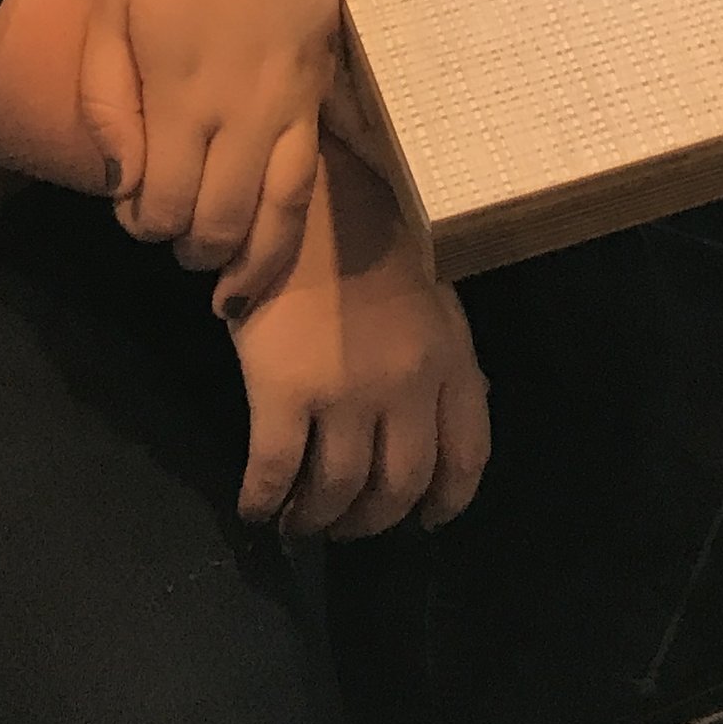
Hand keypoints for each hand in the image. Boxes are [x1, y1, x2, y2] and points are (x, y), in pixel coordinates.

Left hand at [79, 0, 343, 312]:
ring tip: (225, 278)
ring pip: (279, 213)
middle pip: (220, 221)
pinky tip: (273, 240)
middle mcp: (243, 109)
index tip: (130, 208)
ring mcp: (291, 100)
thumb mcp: (110, 4)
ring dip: (249, 257)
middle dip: (190, 246)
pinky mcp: (321, 85)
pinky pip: (310, 175)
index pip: (161, 203)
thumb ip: (105, 101)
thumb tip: (121, 186)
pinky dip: (291, 223)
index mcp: (181, 90)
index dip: (140, 222)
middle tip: (171, 237)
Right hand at [229, 139, 491, 535]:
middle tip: (345, 525)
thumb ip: (438, 359)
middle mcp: (408, 384)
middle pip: (400, 486)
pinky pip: (276, 473)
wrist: (308, 198)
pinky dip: (265, 502)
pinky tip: (256, 507)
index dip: (446, 501)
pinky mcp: (286, 390)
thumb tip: (444, 422)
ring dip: (318, 519)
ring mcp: (346, 391)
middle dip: (373, 521)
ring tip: (300, 520)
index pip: (466, 456)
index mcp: (450, 358)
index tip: (424, 522)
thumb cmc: (367, 238)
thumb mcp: (428, 296)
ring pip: (339, 491)